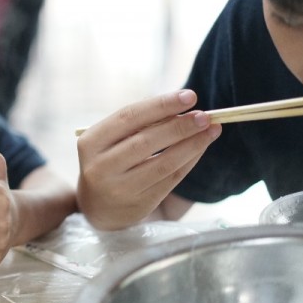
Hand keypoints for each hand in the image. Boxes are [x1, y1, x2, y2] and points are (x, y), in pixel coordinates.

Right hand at [77, 90, 220, 229]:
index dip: (161, 105)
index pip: (129, 117)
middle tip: (205, 116)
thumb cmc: (108, 161)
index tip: (189, 96)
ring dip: (192, 144)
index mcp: (90, 142)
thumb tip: (180, 106)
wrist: (97, 206)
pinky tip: (201, 147)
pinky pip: (171, 179)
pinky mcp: (139, 204)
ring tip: (211, 130)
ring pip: (163, 162)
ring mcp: (120, 188)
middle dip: (180, 126)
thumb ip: (137, 124)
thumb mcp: (108, 141)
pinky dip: (190, 161)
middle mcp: (101, 166)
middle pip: (146, 141)